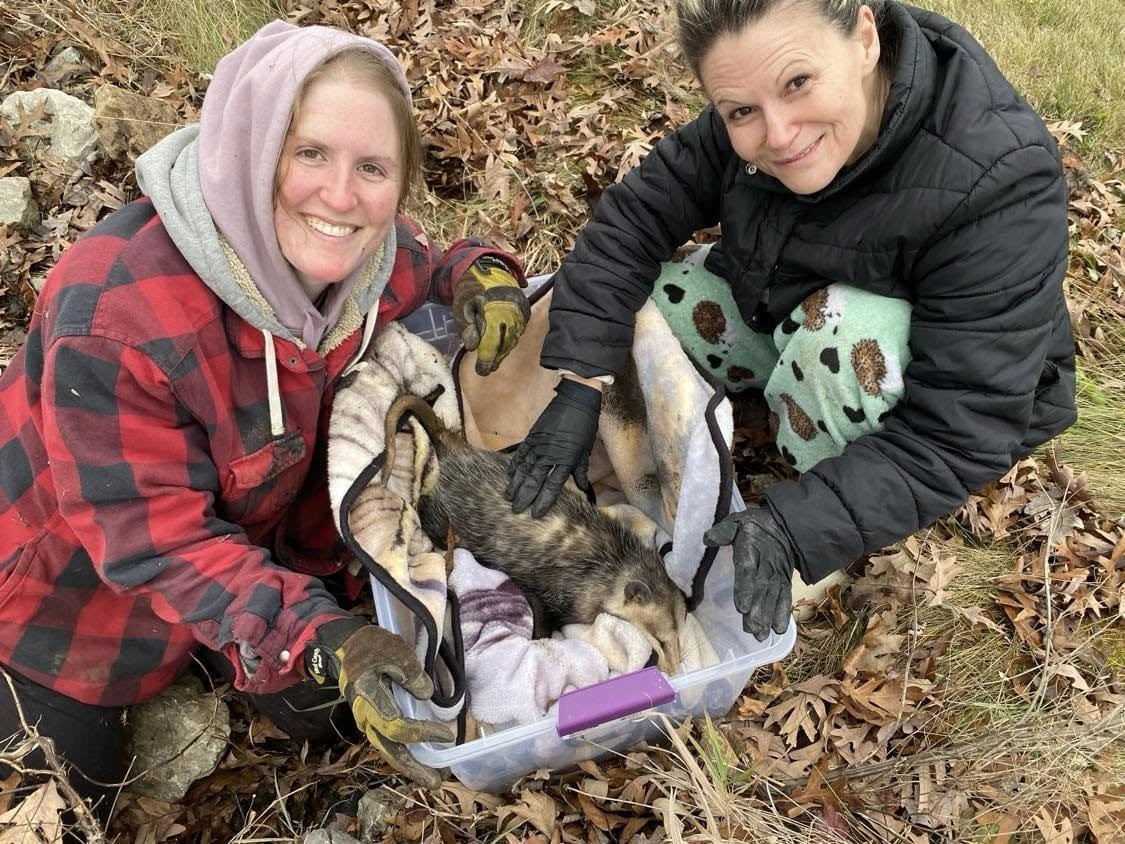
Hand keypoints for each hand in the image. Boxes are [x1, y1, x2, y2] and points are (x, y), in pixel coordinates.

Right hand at [307, 618, 454, 787]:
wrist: (346, 648)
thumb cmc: (371, 647)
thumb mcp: (393, 650)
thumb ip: (410, 672)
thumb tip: (426, 695)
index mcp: (368, 699)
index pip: (396, 725)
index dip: (422, 732)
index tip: (448, 734)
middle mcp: (365, 716)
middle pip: (389, 748)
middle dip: (413, 767)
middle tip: (435, 782)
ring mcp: (367, 721)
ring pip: (387, 749)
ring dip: (408, 765)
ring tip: (430, 779)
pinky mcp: (372, 720)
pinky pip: (388, 741)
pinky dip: (403, 753)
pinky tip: (418, 760)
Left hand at [453, 255, 529, 375]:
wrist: (488, 268)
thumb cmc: (471, 288)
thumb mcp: (462, 307)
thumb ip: (467, 327)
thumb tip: (472, 347)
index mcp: (493, 312)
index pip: (491, 343)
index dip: (487, 359)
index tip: (482, 371)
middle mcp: (510, 314)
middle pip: (504, 344)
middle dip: (496, 358)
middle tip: (488, 368)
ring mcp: (520, 312)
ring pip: (513, 339)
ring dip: (504, 350)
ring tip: (495, 359)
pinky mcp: (525, 311)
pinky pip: (519, 330)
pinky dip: (511, 340)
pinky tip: (504, 346)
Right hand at [504, 378, 600, 516]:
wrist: (576, 400)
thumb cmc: (584, 426)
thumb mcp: (585, 450)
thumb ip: (580, 471)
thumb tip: (583, 488)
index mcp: (566, 460)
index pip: (552, 487)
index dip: (543, 502)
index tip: (535, 514)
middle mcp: (550, 455)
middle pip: (534, 481)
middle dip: (524, 497)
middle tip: (516, 510)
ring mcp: (539, 445)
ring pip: (524, 469)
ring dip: (515, 485)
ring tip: (508, 497)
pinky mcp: (532, 436)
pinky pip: (520, 454)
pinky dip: (514, 466)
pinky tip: (509, 476)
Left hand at [703, 506, 795, 640]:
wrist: (786, 527)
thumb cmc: (755, 526)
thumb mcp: (737, 521)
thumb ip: (723, 531)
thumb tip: (707, 538)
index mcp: (752, 549)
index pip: (748, 570)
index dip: (745, 589)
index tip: (741, 607)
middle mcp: (766, 564)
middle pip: (761, 589)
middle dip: (757, 610)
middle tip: (751, 629)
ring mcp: (777, 574)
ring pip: (773, 597)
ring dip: (768, 617)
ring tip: (760, 634)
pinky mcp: (785, 581)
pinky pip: (785, 598)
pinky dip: (783, 614)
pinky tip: (779, 630)